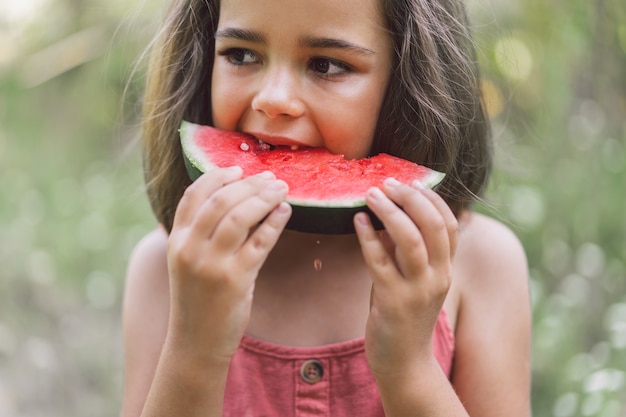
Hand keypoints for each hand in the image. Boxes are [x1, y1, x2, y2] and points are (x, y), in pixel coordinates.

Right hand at [166, 167, 290, 363]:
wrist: (196, 341)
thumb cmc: (198, 298)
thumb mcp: (189, 261)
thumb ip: (202, 232)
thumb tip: (236, 198)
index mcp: (177, 240)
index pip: (194, 195)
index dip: (218, 176)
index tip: (239, 168)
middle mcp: (190, 248)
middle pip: (221, 200)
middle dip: (249, 183)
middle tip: (270, 177)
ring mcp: (212, 264)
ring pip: (241, 216)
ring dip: (264, 197)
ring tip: (281, 189)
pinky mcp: (235, 280)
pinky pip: (261, 242)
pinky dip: (275, 222)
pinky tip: (285, 212)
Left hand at [354, 178, 457, 377]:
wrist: (404, 362)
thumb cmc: (405, 315)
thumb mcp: (416, 280)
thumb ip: (408, 251)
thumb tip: (389, 213)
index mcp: (446, 268)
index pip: (450, 223)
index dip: (431, 197)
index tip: (409, 181)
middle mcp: (438, 276)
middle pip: (433, 224)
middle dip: (410, 197)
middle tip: (387, 182)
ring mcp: (417, 290)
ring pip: (409, 239)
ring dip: (389, 211)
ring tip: (371, 194)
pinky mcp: (393, 301)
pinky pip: (379, 261)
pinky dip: (367, 236)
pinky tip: (357, 221)